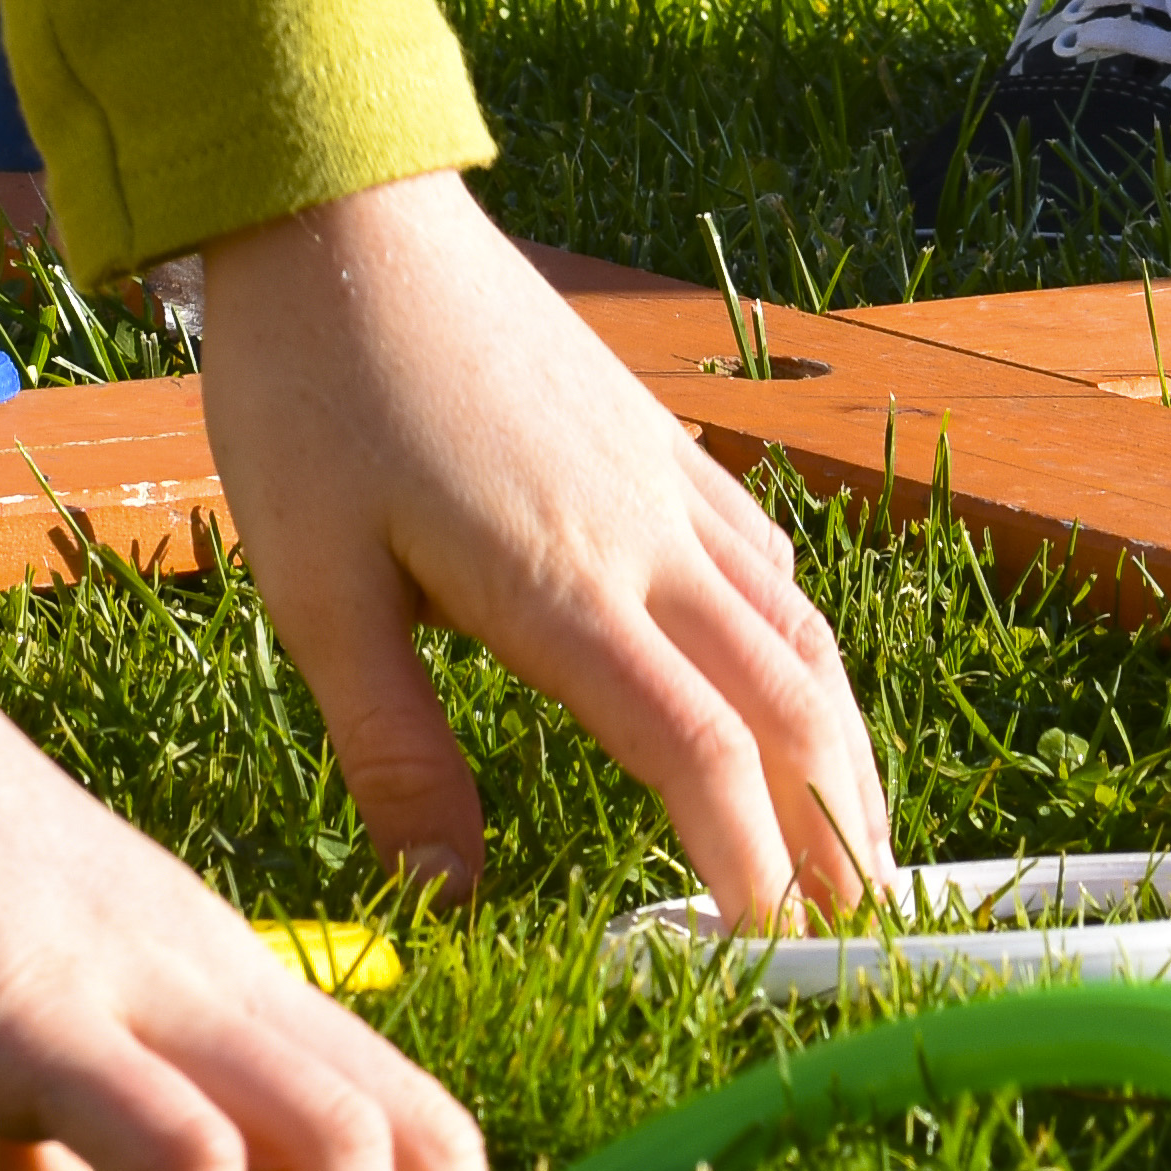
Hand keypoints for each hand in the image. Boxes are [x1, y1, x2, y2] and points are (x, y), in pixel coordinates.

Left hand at [192, 173, 893, 927]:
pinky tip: (795, 686)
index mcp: (563, 588)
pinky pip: (769, 562)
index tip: (767, 955)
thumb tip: (447, 905)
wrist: (344, 214)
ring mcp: (668, 482)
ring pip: (802, 633)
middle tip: (861, 935)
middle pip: (793, 705)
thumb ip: (395, 752)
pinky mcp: (659, 443)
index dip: (752, 866)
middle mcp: (647, 538)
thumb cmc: (309, 397)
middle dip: (840, 829)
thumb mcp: (316, 592)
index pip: (702, 755)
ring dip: (843, 748)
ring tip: (859, 840)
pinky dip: (805, 649)